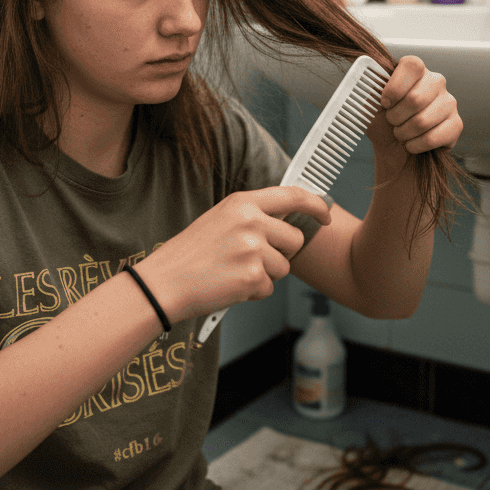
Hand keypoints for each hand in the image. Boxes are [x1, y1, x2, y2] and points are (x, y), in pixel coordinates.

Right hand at [133, 186, 331, 321]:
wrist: (164, 282)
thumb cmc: (189, 255)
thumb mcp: (220, 220)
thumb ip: (252, 217)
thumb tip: (284, 224)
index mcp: (242, 203)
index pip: (292, 195)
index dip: (315, 204)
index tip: (325, 214)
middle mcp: (251, 221)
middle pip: (294, 239)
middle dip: (280, 254)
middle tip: (249, 261)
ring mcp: (253, 248)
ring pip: (284, 267)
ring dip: (264, 276)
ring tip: (233, 273)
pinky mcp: (252, 276)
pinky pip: (269, 288)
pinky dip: (252, 293)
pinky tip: (229, 286)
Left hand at [378, 55, 462, 154]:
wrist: (396, 152)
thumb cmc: (384, 125)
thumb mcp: (372, 107)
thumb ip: (372, 94)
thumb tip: (373, 84)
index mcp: (414, 71)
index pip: (411, 66)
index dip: (395, 87)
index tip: (385, 103)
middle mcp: (435, 82)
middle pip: (415, 99)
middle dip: (396, 117)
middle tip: (392, 122)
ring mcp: (449, 102)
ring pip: (423, 121)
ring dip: (404, 133)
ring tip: (401, 134)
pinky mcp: (456, 124)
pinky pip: (433, 137)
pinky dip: (416, 146)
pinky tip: (412, 144)